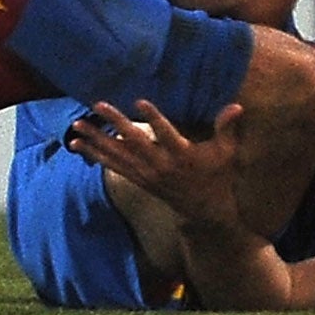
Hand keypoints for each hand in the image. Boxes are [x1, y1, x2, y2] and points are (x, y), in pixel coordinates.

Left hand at [67, 98, 245, 226]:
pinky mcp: (138, 179)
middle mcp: (161, 166)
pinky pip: (113, 166)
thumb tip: (237, 106)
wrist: (205, 212)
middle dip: (115, 122)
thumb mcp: (227, 153)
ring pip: (117, 155)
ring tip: (76, 126)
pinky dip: (95, 155)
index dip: (153, 119)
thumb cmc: (217, 176)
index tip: (140, 102)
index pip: (166, 134)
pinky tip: (77, 144)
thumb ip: (227, 128)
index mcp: (183, 156)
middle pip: (134, 142)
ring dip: (96, 140)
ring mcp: (147, 174)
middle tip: (98, 104)